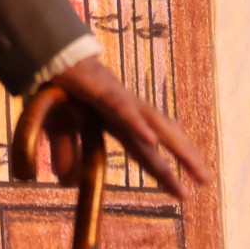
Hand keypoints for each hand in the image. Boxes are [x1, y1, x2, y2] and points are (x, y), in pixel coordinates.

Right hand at [46, 56, 212, 200]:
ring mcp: (117, 96)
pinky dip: (137, 124)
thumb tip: (69, 182)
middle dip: (185, 158)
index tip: (185, 192)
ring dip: (174, 144)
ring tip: (193, 166)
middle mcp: (126, 108)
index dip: (164, 170)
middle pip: (162, 134)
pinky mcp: (101, 88)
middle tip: (207, 181)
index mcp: (117, 120)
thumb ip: (66, 154)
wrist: (42, 56)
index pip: (147, 149)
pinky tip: (151, 140)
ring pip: (152, 122)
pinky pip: (121, 108)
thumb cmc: (55, 89)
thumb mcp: (59, 128)